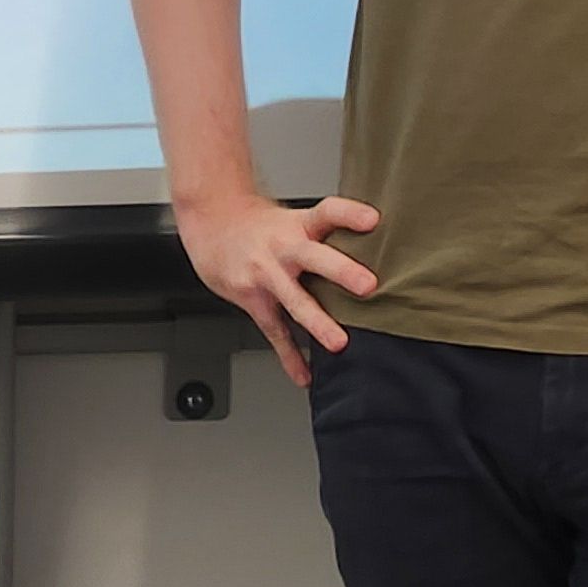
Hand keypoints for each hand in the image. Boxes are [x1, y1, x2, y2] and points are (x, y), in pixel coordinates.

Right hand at [172, 190, 380, 384]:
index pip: (327, 212)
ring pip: (294, 299)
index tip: (373, 220)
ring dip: (317, 322)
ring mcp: (266, 274)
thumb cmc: (260, 226)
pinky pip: (273, 330)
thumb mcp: (292, 218)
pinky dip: (289, 355)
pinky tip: (303, 374)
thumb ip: (327, 233)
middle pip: (313, 256)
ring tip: (338, 343)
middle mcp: (283, 248)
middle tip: (368, 285)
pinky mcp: (252, 299)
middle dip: (341, 271)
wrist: (211, 224)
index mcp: (298, 224)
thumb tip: (376, 247)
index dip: (350, 214)